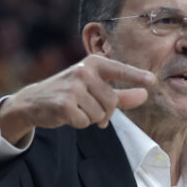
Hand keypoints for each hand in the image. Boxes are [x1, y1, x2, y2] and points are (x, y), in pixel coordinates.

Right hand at [0, 54, 154, 142]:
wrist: (35, 101)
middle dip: (104, 112)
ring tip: (76, 109)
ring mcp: (73, 87)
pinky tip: (68, 114)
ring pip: (99, 114)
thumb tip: (145, 95)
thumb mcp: (96, 90)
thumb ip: (122, 94)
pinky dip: (79, 123)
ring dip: (90, 118)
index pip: (119, 70)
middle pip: (111, 102)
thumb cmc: (71, 93)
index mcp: (93, 64)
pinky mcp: (65, 103)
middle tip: (88, 107)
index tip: (152, 81)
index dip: (136, 76)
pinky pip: (85, 122)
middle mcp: (83, 71)